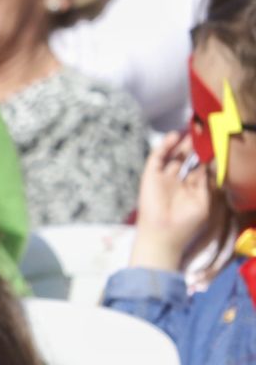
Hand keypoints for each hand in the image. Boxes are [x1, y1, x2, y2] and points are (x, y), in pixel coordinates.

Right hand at [131, 129, 213, 270]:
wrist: (164, 234)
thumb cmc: (186, 223)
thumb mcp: (203, 202)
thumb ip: (205, 182)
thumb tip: (208, 164)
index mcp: (191, 188)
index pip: (198, 167)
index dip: (205, 155)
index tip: (213, 141)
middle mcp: (177, 181)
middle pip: (185, 158)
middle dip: (193, 146)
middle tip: (201, 131)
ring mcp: (163, 178)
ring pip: (172, 156)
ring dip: (180, 144)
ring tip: (190, 131)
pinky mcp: (150, 176)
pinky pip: (157, 158)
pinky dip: (164, 147)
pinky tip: (173, 137)